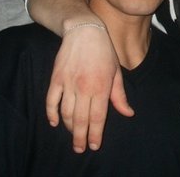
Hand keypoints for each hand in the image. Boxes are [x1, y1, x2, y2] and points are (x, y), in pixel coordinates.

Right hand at [47, 25, 133, 152]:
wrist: (84, 31)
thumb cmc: (104, 52)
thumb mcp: (116, 72)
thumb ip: (120, 96)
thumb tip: (128, 113)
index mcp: (101, 87)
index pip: (97, 117)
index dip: (95, 134)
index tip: (94, 145)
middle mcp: (84, 88)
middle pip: (81, 120)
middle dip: (80, 137)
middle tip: (80, 148)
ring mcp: (68, 83)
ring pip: (66, 113)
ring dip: (69, 128)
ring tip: (73, 136)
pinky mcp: (56, 78)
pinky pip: (51, 101)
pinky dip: (51, 114)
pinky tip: (55, 122)